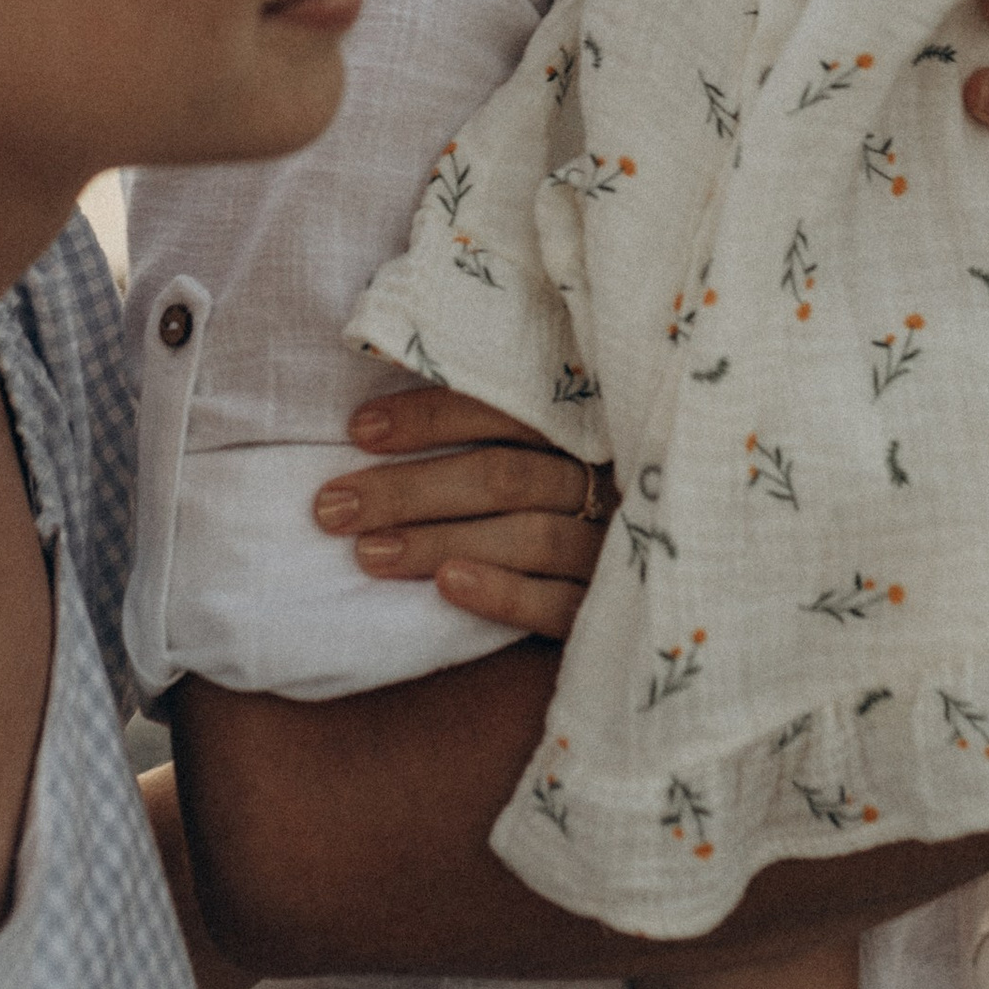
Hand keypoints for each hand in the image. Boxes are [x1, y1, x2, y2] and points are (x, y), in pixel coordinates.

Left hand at [312, 387, 615, 638]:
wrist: (656, 575)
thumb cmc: (561, 498)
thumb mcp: (540, 444)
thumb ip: (485, 417)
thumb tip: (378, 380)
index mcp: (586, 426)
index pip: (505, 411)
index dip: (430, 416)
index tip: (357, 429)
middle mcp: (606, 480)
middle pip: (503, 476)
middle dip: (410, 489)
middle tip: (332, 507)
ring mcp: (613, 546)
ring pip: (526, 536)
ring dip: (438, 540)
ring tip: (367, 553)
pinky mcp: (612, 608)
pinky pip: (559, 604)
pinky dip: (502, 592)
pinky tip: (446, 587)